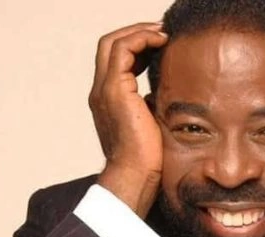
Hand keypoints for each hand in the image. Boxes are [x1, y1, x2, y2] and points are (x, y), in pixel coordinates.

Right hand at [88, 23, 168, 217]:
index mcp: (107, 100)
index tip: (159, 44)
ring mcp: (105, 90)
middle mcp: (101, 92)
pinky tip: (162, 42)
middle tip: (162, 32)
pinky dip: (141, 39)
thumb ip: (149, 107)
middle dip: (135, 33)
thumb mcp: (150, 125)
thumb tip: (160, 96)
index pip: (114, 60)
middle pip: (109, 45)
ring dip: (139, 33)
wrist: (136, 176)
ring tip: (163, 33)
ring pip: (113, 43)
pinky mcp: (115, 90)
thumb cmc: (147, 159)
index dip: (135, 46)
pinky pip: (123, 50)